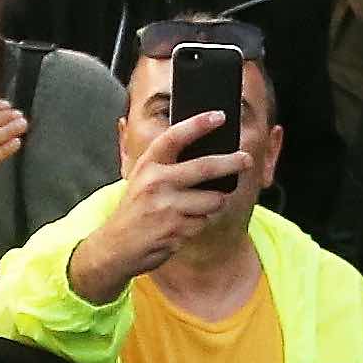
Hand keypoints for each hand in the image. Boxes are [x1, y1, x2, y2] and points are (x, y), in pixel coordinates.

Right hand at [65, 111, 247, 305]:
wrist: (117, 246)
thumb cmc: (135, 208)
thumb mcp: (141, 178)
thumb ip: (166, 164)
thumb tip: (207, 150)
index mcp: (148, 164)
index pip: (175, 137)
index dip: (198, 124)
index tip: (219, 116)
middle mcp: (156, 182)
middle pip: (205, 167)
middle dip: (231, 162)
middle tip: (245, 159)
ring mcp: (167, 207)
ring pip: (213, 199)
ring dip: (214, 202)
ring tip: (197, 206)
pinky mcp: (176, 229)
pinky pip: (204, 221)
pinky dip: (200, 222)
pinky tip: (183, 224)